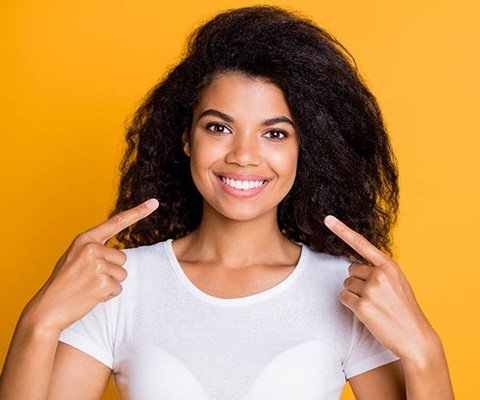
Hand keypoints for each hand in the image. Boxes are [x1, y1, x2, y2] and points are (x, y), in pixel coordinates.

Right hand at [22, 198, 159, 333]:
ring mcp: (96, 265)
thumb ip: (95, 250)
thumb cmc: (64, 283)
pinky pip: (118, 289)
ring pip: (122, 274)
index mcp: (85, 240)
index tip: (154, 203)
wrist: (48, 308)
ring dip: (109, 284)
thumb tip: (119, 253)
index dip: (138, 212)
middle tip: (89, 279)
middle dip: (112, 270)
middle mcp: (91, 249)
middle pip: (123, 257)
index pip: (116, 222)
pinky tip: (90, 296)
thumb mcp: (75, 257)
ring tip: (88, 287)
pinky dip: (107, 295)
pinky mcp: (101, 283)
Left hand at [324, 215, 439, 362]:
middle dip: (358, 282)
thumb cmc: (404, 309)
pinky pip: (344, 298)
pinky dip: (351, 305)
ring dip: (355, 295)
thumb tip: (353, 265)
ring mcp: (371, 290)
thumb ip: (379, 270)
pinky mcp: (363, 306)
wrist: (415, 337)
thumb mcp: (397, 282)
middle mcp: (379, 275)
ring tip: (375, 306)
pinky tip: (368, 313)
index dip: (342, 230)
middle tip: (376, 296)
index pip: (361, 244)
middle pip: (350, 270)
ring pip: (346, 284)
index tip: (328, 219)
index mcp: (389, 266)